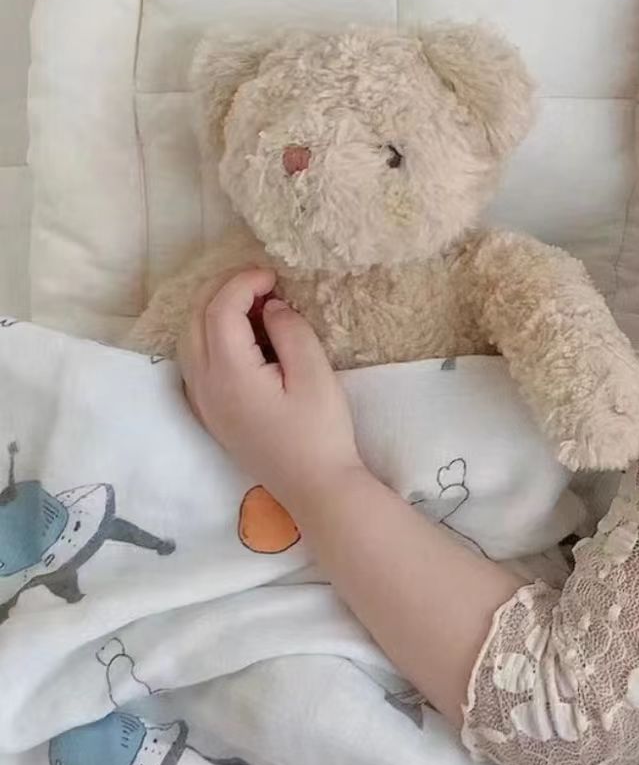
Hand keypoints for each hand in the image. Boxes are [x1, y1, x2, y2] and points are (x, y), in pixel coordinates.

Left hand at [178, 268, 362, 510]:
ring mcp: (202, 402)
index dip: (244, 281)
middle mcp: (204, 384)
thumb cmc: (322, 434)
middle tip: (261, 282)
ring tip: (252, 306)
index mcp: (229, 372)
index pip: (220, 308)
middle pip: (196, 318)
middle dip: (223, 289)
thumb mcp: (316, 376)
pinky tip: (239, 339)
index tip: (274, 275)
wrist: (316, 489)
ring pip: (189, 339)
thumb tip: (271, 308)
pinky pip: (194, 361)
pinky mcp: (210, 414)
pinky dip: (209, 336)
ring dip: (214, 312)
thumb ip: (291, 332)